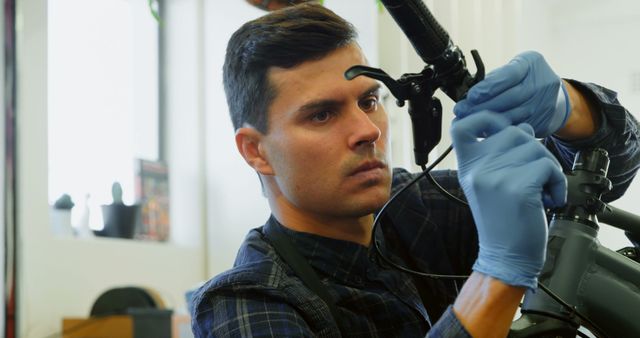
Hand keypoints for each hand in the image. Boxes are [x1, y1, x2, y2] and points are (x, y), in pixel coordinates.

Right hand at [450, 111, 566, 288]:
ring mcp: (495, 177)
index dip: (485, 118)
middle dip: (533, 150)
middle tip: (530, 176)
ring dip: (547, 168)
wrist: (506, 256)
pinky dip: (557, 182)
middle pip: (515, 132)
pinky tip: (548, 199)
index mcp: (466, 166)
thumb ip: (495, 154)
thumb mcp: (486, 183)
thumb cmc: (502, 221)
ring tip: (538, 190)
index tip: (499, 130)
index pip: (463, 125)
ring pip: (536, 147)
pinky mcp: (517, 188)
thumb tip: (521, 128)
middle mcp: (477, 168)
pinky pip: (548, 167)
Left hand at [454, 51, 570, 137]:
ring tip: (466, 120)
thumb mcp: (513, 69)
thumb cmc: (524, 80)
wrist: (555, 97)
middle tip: (461, 110)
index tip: (471, 95)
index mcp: (531, 62)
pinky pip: (515, 127)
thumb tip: (468, 95)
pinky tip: (481, 129)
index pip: (510, 74)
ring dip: (486, 119)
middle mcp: (541, 82)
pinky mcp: (541, 122)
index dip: (489, 86)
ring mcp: (543, 104)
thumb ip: (495, 78)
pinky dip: (496, 129)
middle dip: (482, 105)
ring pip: (512, 114)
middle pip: (510, 97)